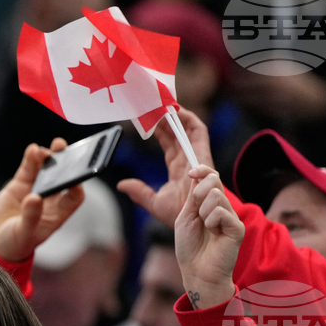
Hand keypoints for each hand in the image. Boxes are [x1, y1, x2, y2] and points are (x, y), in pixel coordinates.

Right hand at [0, 138, 85, 261]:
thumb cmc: (14, 244)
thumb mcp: (23, 234)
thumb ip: (30, 217)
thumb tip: (34, 197)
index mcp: (57, 215)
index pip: (74, 197)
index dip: (76, 185)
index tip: (73, 175)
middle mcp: (49, 200)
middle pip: (62, 177)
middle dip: (64, 162)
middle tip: (62, 149)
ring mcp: (35, 189)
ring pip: (46, 168)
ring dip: (47, 157)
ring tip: (44, 151)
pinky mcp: (20, 184)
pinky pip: (29, 168)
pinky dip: (31, 158)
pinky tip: (32, 150)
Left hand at [116, 107, 212, 226]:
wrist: (196, 222)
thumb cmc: (180, 215)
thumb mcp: (153, 202)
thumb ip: (139, 191)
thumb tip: (122, 185)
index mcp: (177, 168)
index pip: (167, 143)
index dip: (158, 130)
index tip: (146, 119)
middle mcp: (187, 159)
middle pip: (176, 133)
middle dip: (166, 118)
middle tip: (152, 105)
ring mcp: (195, 156)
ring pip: (187, 129)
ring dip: (177, 115)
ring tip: (163, 103)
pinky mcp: (203, 154)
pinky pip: (199, 131)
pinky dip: (190, 119)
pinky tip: (178, 111)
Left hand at [175, 165, 243, 309]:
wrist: (197, 272)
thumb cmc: (190, 247)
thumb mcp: (186, 217)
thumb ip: (192, 198)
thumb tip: (196, 175)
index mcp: (210, 204)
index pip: (212, 178)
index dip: (203, 170)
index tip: (191, 172)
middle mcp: (223, 207)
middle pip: (214, 182)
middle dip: (199, 194)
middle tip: (197, 214)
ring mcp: (232, 217)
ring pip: (216, 196)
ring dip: (203, 212)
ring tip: (205, 228)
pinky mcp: (237, 228)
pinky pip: (221, 212)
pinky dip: (211, 222)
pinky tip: (214, 234)